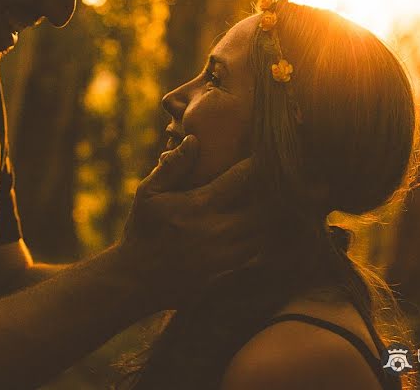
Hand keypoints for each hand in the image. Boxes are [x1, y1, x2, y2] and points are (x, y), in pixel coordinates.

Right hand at [117, 135, 262, 309]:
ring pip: (270, 230)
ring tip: (279, 196)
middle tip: (283, 174)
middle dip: (278, 189)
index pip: (244, 177)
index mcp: (200, 206)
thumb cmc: (142, 229)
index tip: (269, 151)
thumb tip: (195, 139)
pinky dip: (267, 234)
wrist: (136, 279)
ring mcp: (228, 255)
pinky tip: (265, 222)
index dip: (260, 162)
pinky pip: (261, 250)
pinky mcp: (232, 272)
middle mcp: (219, 231)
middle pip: (269, 205)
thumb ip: (173, 166)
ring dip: (275, 213)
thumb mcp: (148, 193)